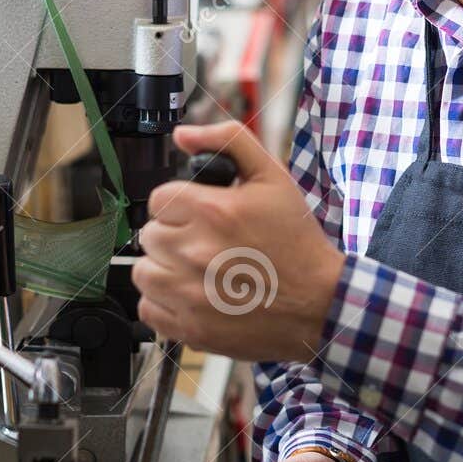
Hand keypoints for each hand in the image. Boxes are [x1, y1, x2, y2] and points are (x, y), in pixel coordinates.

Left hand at [135, 121, 344, 361]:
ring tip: (196, 270)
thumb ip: (229, 141)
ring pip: (144, 271)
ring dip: (164, 268)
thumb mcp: (273, 177)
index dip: (180, 205)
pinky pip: (148, 309)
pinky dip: (164, 303)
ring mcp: (189, 293)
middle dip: (174, 235)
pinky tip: (193, 295)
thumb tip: (183, 134)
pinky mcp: (190, 327)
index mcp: (213, 211)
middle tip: (205, 243)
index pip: (159, 199)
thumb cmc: (297, 242)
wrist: (318, 301)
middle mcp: (195, 251)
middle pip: (149, 235)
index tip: (200, 216)